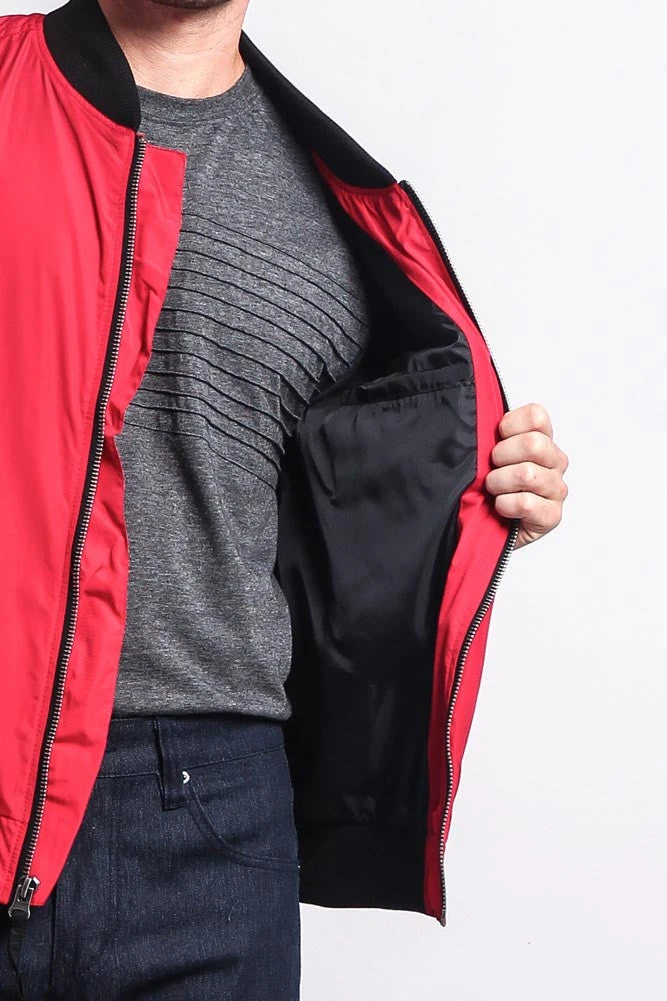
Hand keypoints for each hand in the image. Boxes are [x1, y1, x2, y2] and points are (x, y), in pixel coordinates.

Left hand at [485, 403, 568, 550]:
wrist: (483, 527)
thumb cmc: (486, 487)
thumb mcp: (485, 455)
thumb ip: (489, 433)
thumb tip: (476, 415)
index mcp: (542, 440)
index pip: (537, 416)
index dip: (510, 425)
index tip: (497, 438)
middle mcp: (554, 462)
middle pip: (533, 444)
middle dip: (501, 456)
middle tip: (492, 469)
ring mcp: (556, 489)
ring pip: (527, 473)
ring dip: (499, 483)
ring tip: (493, 491)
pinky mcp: (552, 515)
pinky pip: (527, 503)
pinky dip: (505, 505)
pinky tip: (500, 507)